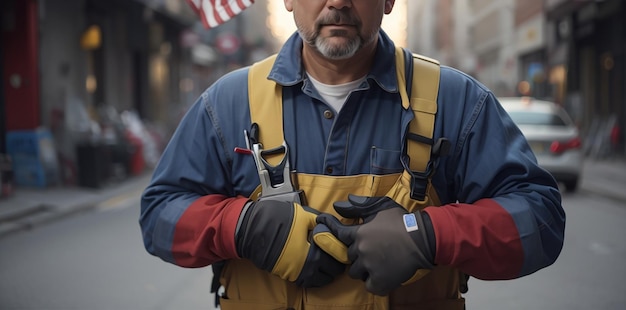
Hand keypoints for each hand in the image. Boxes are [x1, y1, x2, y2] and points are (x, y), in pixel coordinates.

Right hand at [236, 200, 345, 286]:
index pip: (338, 255)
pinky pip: (311, 282)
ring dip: (328, 269)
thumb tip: (331, 223)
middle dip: (337, 260)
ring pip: (324, 279)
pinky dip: (317, 275)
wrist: (251, 230)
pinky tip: (316, 264)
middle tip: (335, 249)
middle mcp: (308, 266)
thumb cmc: (276, 219)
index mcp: (314, 251)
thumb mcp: (302, 214)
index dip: (343, 248)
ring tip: (326, 257)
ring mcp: (299, 273)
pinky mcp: (290, 277)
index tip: (343, 242)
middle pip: (334, 269)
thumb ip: (320, 220)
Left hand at [316, 194, 434, 295]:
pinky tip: (383, 274)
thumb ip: (359, 206)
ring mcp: (369, 267)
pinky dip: (374, 282)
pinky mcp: (379, 282)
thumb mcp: (381, 207)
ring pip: (356, 272)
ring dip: (364, 268)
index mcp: (360, 233)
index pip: (338, 233)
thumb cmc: (403, 221)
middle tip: (372, 249)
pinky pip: (368, 285)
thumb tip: (338, 205)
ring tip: (378, 262)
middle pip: (349, 256)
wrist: (423, 240)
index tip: (321, 223)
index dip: (330, 228)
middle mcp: (361, 250)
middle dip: (358, 253)